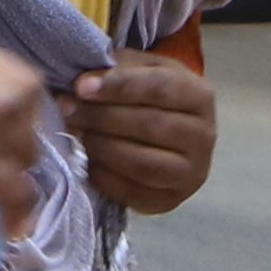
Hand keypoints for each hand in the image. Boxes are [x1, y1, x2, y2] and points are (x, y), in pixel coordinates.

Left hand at [65, 47, 216, 213]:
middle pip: (150, 126)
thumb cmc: (150, 94)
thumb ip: (116, 70)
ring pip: (142, 164)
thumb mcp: (141, 70)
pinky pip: (132, 193)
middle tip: (67, 109)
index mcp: (200, 95)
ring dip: (101, 148)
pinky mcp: (171, 200)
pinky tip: (86, 160)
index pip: (160, 88)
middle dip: (102, 117)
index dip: (119, 86)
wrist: (170, 132)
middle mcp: (204, 136)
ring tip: (75, 133)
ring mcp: (191, 173)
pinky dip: (104, 177)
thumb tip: (82, 86)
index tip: (82, 86)